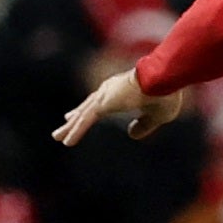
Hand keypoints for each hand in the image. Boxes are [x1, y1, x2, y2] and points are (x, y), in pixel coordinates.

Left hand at [56, 68, 181, 145]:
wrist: (164, 79)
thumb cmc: (166, 93)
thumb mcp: (157, 116)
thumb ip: (144, 126)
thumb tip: (130, 134)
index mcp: (122, 91)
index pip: (100, 102)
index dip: (88, 110)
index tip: (76, 116)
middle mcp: (110, 91)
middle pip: (87, 108)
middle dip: (74, 119)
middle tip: (61, 129)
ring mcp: (105, 96)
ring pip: (83, 115)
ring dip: (70, 128)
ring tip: (57, 138)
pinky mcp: (103, 104)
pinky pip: (85, 121)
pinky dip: (76, 132)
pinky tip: (67, 143)